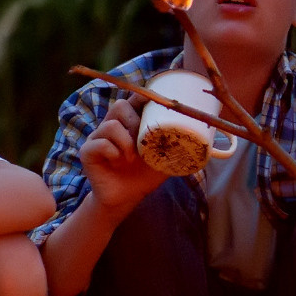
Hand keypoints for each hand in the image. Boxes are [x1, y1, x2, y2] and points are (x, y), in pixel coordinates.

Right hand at [81, 98, 167, 218]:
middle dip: (135, 122)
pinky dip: (113, 153)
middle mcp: (111, 125)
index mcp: (129, 123)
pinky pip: (99, 144)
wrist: (126, 199)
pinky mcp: (87, 152)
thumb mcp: (165, 161)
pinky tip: (118, 162)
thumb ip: (179, 149)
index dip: (143, 97)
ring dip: (126, 142)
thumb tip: (208, 146)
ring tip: (131, 158)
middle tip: (143, 141)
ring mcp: (97, 138)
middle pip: (120, 106)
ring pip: (110, 125)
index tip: (156, 102)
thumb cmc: (144, 176)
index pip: (134, 100)